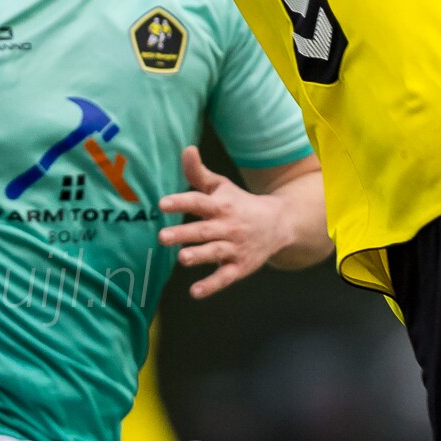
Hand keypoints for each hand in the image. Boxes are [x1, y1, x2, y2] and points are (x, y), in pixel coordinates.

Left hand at [157, 147, 294, 298]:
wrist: (278, 224)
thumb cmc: (239, 203)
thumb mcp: (221, 186)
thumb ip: (198, 172)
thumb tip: (186, 149)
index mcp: (220, 205)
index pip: (199, 202)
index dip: (181, 201)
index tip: (162, 203)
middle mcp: (227, 226)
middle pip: (203, 230)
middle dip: (183, 233)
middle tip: (162, 237)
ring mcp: (234, 247)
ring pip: (215, 252)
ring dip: (199, 256)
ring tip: (182, 258)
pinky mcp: (239, 267)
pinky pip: (225, 277)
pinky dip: (211, 286)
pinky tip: (195, 292)